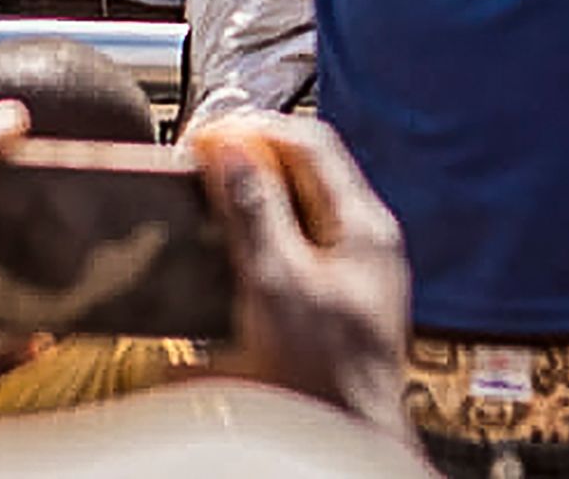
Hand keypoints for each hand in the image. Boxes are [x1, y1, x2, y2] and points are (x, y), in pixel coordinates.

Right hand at [193, 114, 412, 437]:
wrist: (349, 439)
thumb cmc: (328, 379)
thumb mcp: (278, 285)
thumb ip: (256, 213)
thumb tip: (233, 149)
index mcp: (363, 225)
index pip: (310, 143)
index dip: (253, 129)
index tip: (205, 138)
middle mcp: (365, 243)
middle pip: (307, 172)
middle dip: (252, 158)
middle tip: (203, 162)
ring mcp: (353, 275)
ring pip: (301, 209)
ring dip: (254, 197)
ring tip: (212, 196)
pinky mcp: (334, 307)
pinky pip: (297, 249)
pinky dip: (260, 238)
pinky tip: (234, 255)